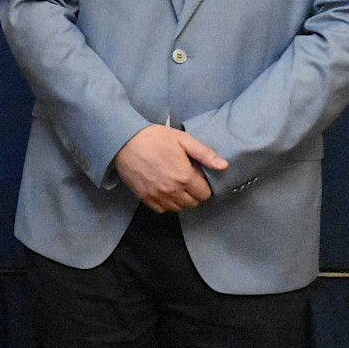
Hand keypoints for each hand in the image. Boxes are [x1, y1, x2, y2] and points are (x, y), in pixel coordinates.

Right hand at [112, 125, 226, 212]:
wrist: (123, 141)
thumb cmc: (155, 138)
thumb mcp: (182, 139)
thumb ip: (204, 154)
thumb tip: (224, 166)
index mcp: (184, 176)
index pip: (205, 194)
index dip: (204, 185)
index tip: (196, 176)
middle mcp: (172, 190)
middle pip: (193, 203)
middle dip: (194, 193)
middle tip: (186, 180)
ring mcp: (157, 196)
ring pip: (178, 208)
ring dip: (180, 199)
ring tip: (175, 184)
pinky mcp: (144, 198)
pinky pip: (162, 210)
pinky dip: (166, 203)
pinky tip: (163, 189)